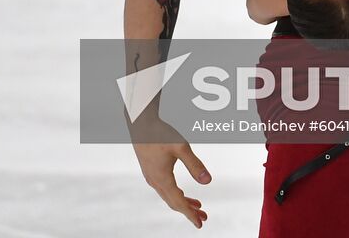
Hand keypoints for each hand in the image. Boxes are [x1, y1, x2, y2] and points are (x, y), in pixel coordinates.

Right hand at [130, 113, 209, 228]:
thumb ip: (195, 165)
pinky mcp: (150, 171)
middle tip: (204, 217)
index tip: (200, 223)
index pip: (179, 202)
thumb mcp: (181, 147)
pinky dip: (175, 194)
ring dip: (183, 202)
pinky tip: (182, 192)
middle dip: (189, 211)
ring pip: (168, 196)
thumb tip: (208, 182)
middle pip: (174, 203)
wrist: (140, 124)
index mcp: (162, 179)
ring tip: (198, 206)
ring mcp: (151, 177)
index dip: (190, 214)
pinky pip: (164, 189)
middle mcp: (155, 182)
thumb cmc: (160, 134)